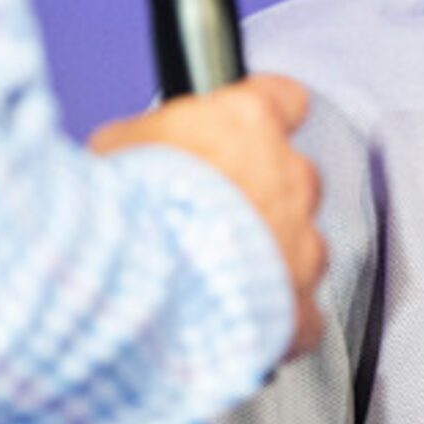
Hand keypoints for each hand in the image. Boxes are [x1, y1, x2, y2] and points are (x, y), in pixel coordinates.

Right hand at [91, 75, 324, 359]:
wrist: (140, 278)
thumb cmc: (127, 207)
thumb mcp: (119, 147)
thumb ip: (152, 144)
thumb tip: (138, 151)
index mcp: (249, 123)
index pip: (283, 100)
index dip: (263, 120)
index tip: (249, 131)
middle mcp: (288, 176)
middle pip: (293, 177)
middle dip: (261, 196)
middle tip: (214, 217)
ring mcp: (301, 241)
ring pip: (303, 244)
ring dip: (272, 256)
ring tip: (221, 276)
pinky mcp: (298, 305)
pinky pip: (304, 312)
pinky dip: (281, 318)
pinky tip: (245, 323)